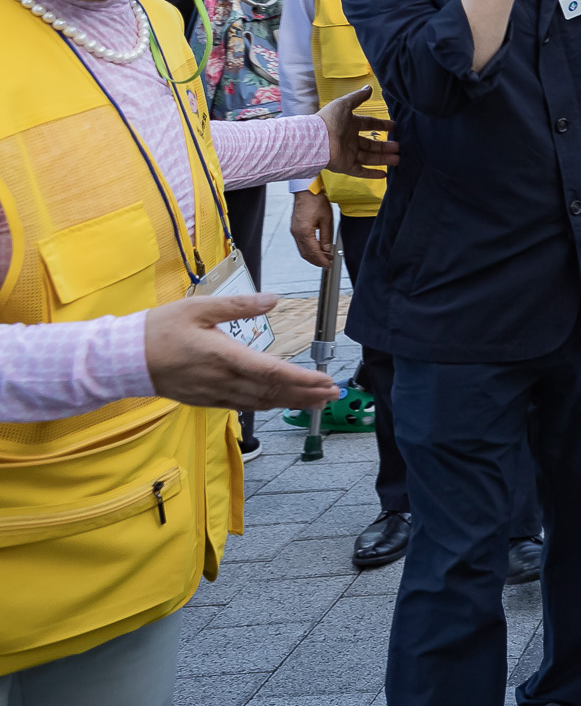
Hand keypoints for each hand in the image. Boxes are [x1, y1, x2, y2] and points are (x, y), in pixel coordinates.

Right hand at [144, 294, 339, 412]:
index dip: (302, 379)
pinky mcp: (205, 400)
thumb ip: (239, 305)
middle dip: (306, 393)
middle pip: (272, 392)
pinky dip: (266, 405)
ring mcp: (213, 394)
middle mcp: (222, 380)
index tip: (324, 380)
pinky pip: (242, 406)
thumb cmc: (158, 330)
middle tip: (332, 393)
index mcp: (223, 356)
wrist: (123, 360)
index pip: (272, 372)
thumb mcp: (198, 308)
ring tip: (315, 401)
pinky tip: (279, 402)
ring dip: (290, 402)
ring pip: (260, 402)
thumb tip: (273, 299)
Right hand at [289, 191, 335, 267]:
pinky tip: (318, 248)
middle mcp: (296, 233)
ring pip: (303, 249)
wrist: (306, 190)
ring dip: (313, 255)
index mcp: (304, 232)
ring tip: (325, 256)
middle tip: (328, 263)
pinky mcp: (295, 228)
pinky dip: (309, 248)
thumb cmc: (316, 201)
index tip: (328, 265)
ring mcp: (294, 231)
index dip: (321, 261)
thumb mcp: (326, 220)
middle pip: (306, 254)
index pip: (313, 252)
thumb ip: (326, 237)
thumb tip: (326, 249)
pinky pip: (301, 243)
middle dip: (317, 260)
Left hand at [316, 86, 395, 177]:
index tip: (394, 126)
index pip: (368, 125)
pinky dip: (372, 174)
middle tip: (399, 146)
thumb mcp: (344, 104)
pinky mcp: (346, 166)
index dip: (381, 125)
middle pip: (371, 144)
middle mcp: (350, 140)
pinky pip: (361, 171)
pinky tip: (385, 174)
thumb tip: (369, 88)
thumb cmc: (329, 120)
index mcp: (349, 125)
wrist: (316, 139)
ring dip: (384, 159)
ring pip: (369, 158)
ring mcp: (348, 154)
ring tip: (398, 158)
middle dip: (385, 146)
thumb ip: (357, 97)